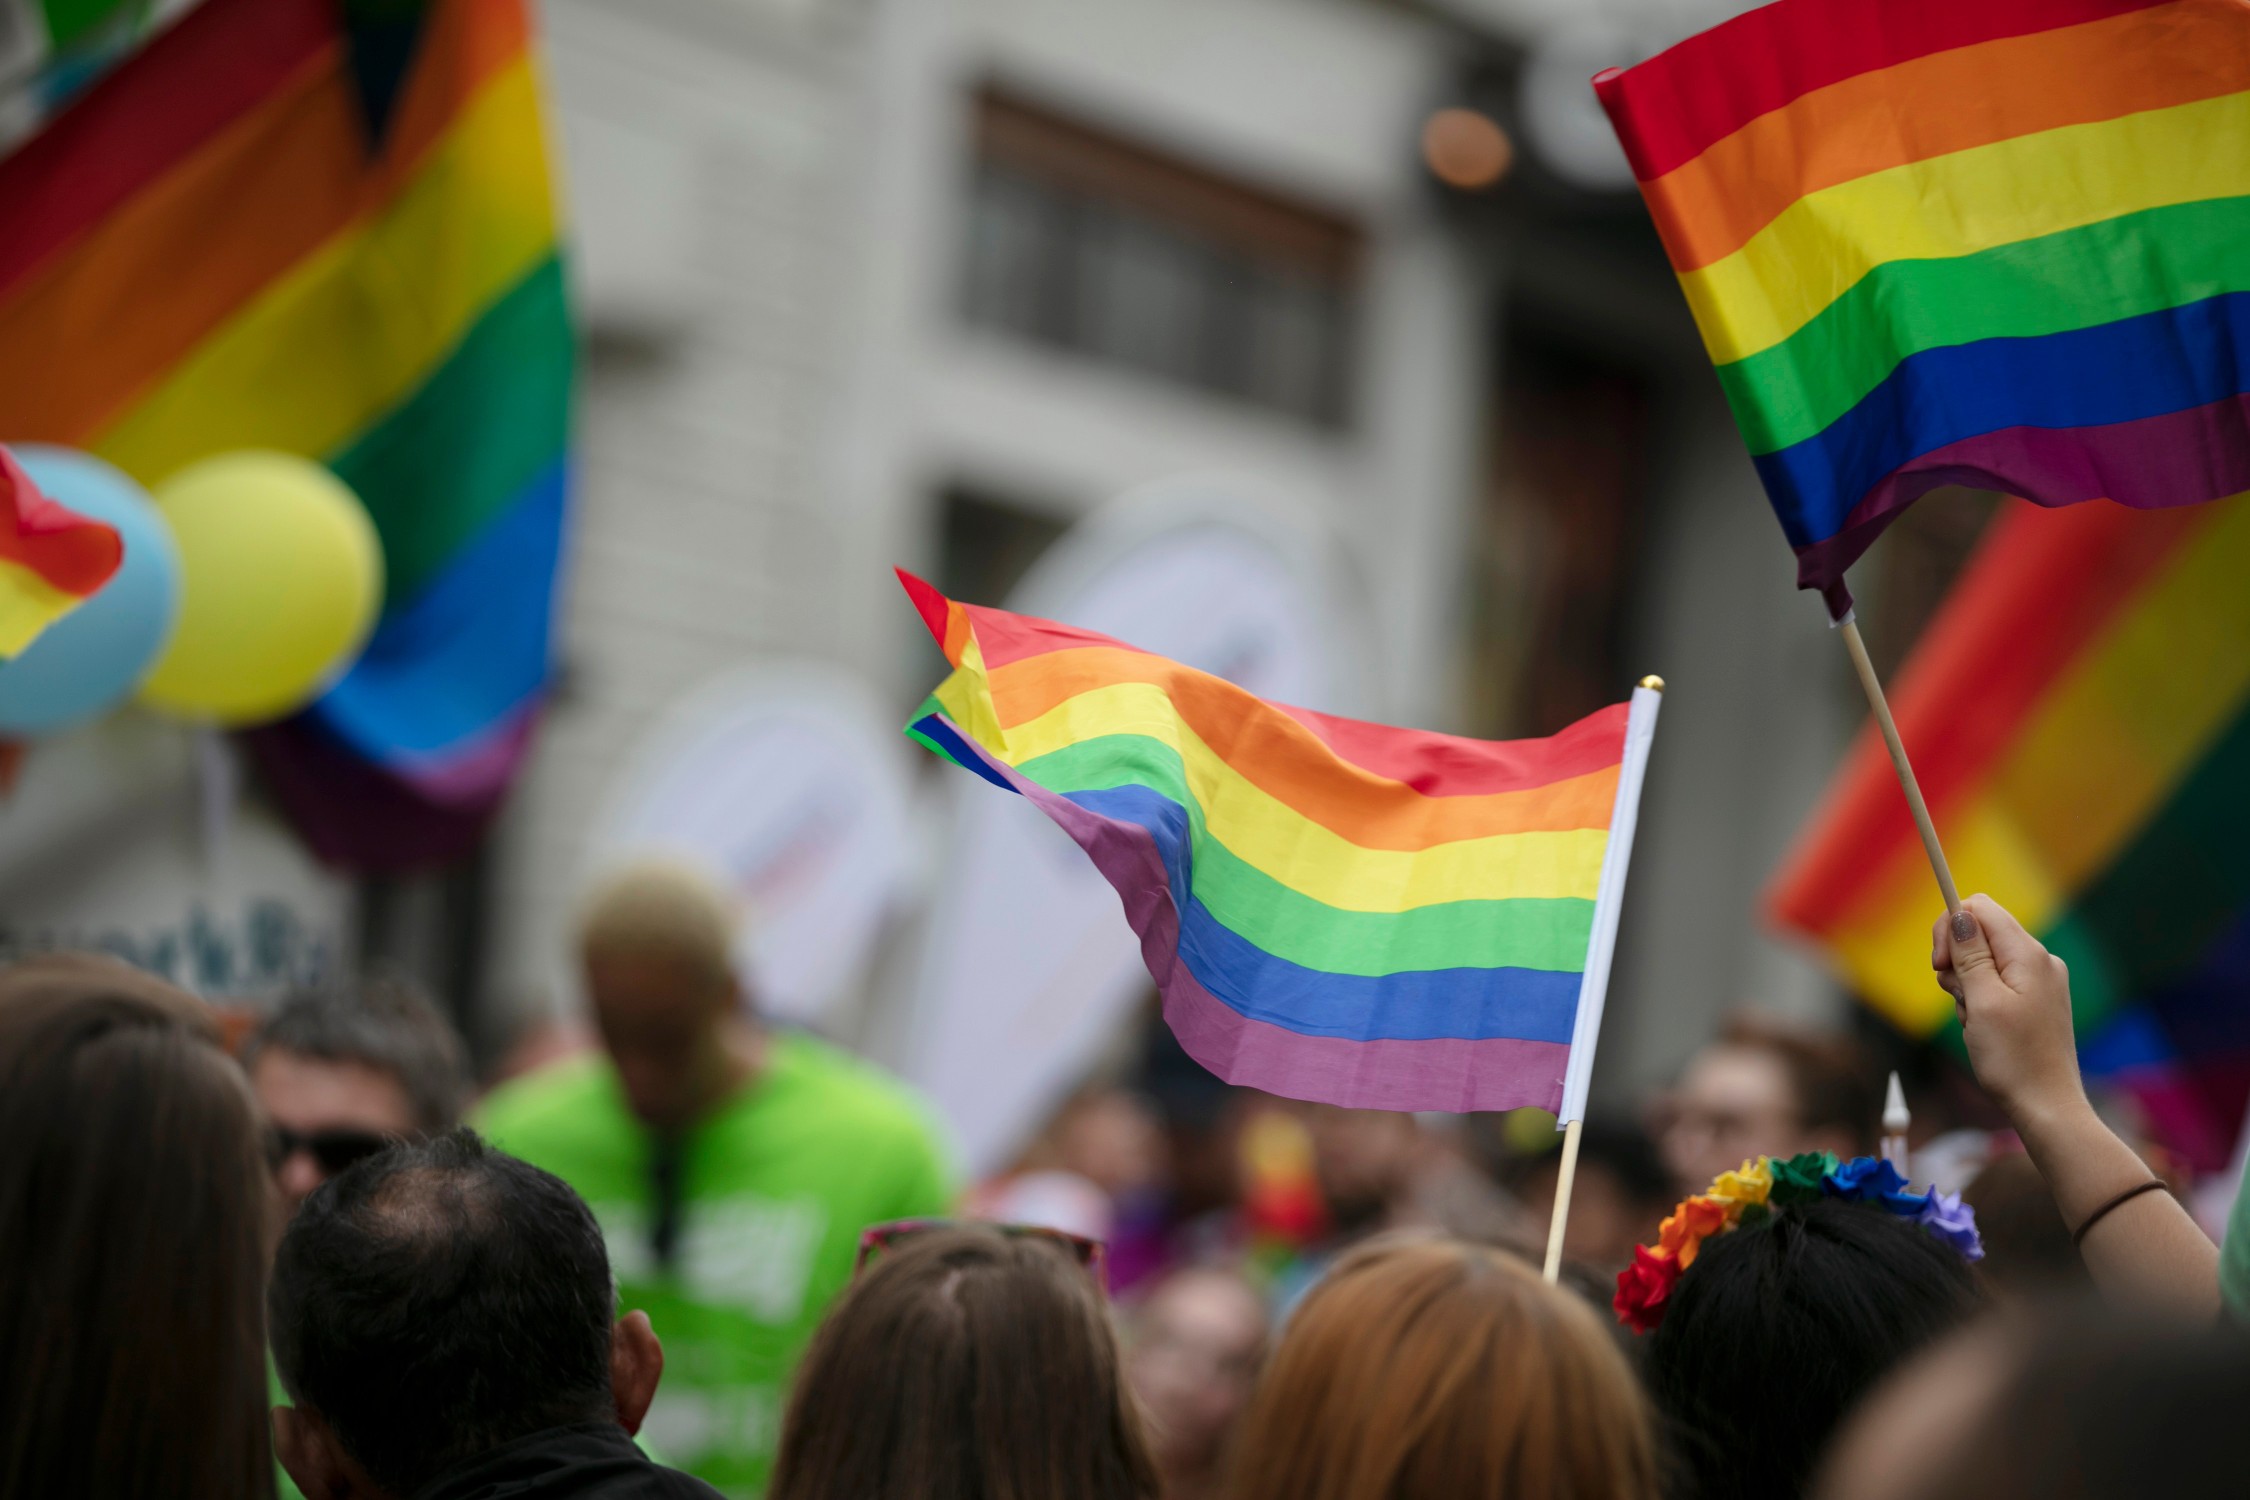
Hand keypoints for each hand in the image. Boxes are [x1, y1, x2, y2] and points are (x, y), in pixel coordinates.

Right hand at [1930, 893, 2084, 1129]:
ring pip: (1985, 961)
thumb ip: (1970, 954)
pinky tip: (1983, 1027)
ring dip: (1966, 985)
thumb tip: (1960, 914)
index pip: (1981, 909)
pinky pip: (1997, 983)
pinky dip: (1980, 999)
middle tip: (1954, 995)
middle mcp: (2040, 961)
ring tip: (1972, 1019)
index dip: (1950, 927)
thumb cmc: (2013, 1058)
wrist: (2046, 1106)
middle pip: (1981, 933)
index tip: (1940, 963)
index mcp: (2028, 955)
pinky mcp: (2036, 1001)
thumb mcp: (1981, 1002)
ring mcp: (2040, 982)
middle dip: (1956, 959)